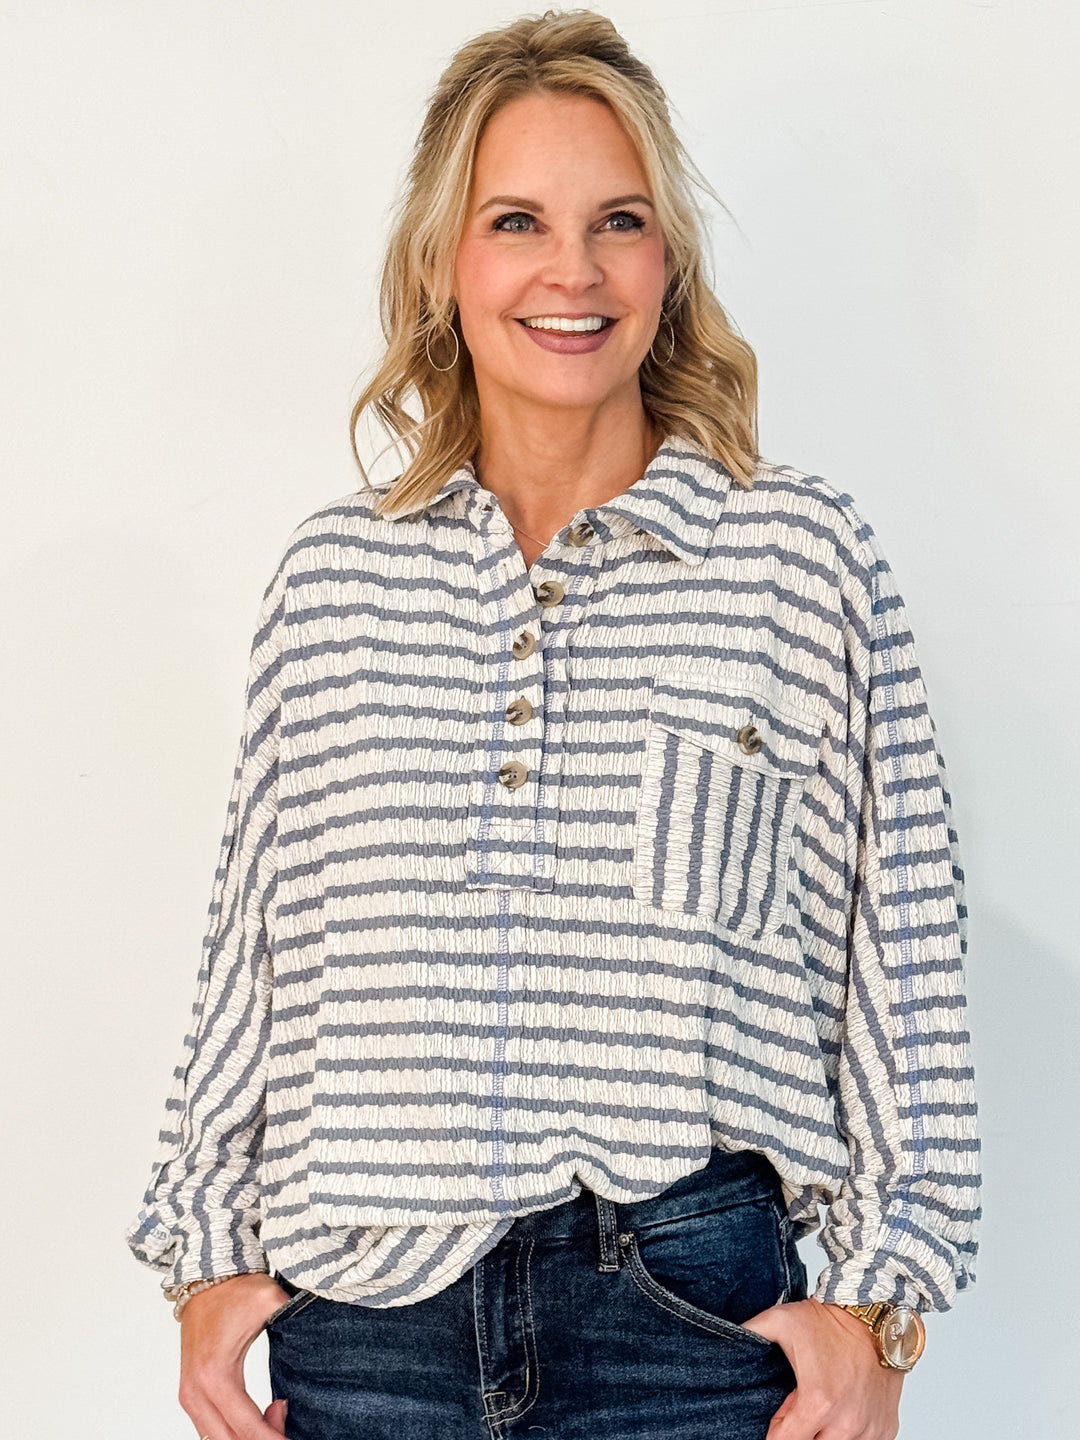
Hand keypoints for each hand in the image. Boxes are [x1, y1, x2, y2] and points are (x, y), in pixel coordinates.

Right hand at [178, 1273, 292, 1438]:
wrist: (204, 1280)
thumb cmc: (234, 1291)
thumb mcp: (269, 1299)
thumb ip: (294, 1315)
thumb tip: (321, 1325)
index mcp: (216, 1376)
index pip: (247, 1428)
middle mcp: (196, 1393)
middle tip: (289, 1425)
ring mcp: (190, 1397)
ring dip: (248, 1437)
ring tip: (277, 1412)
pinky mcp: (190, 1395)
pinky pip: (211, 1430)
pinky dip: (236, 1432)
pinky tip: (261, 1414)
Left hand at [741, 1298, 903, 1438]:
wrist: (876, 1314)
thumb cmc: (830, 1320)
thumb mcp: (781, 1321)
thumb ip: (750, 1332)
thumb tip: (726, 1336)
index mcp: (817, 1403)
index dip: (775, 1434)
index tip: (776, 1421)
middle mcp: (846, 1424)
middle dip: (800, 1434)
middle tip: (798, 1411)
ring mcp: (869, 1429)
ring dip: (825, 1435)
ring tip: (821, 1410)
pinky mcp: (886, 1429)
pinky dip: (850, 1435)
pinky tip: (842, 1414)